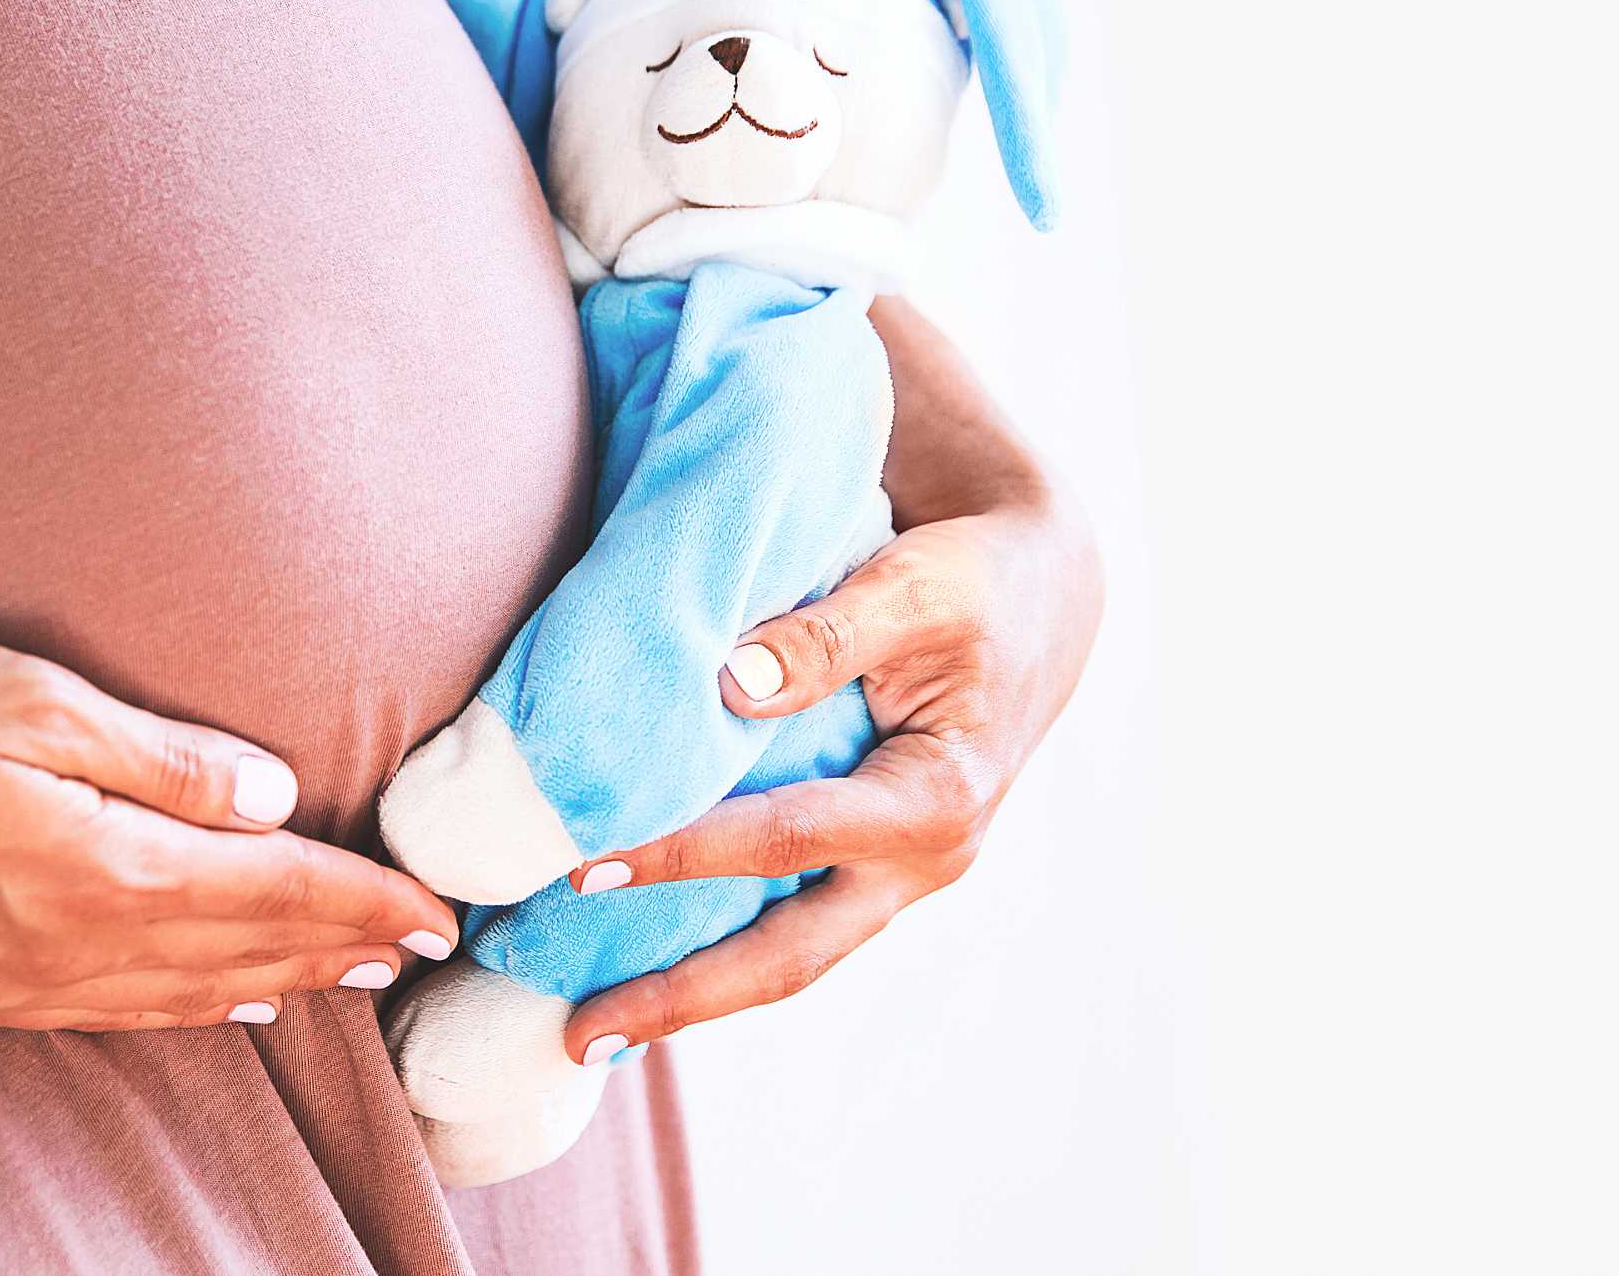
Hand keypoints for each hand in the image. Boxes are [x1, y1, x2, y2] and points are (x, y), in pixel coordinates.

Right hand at [0, 626, 459, 1030]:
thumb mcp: (26, 696)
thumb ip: (159, 754)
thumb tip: (272, 794)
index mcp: (101, 866)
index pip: (272, 893)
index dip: (363, 901)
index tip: (439, 910)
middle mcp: (68, 943)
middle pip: (238, 956)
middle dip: (338, 952)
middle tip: (418, 951)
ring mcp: (9, 980)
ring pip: (178, 997)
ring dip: (270, 986)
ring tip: (339, 981)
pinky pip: (105, 1013)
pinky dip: (180, 1010)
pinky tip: (206, 1005)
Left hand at [559, 498, 1101, 1062]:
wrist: (1040, 593)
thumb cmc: (975, 581)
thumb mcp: (916, 586)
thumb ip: (828, 634)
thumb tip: (730, 683)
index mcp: (936, 800)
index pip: (787, 837)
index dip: (682, 853)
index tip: (580, 863)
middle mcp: (920, 861)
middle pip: (790, 956)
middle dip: (682, 999)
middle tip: (578, 1037)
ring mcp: (896, 873)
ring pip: (786, 953)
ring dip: (691, 991)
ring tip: (591, 1027)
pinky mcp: (868, 859)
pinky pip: (787, 914)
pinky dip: (716, 935)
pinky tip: (637, 952)